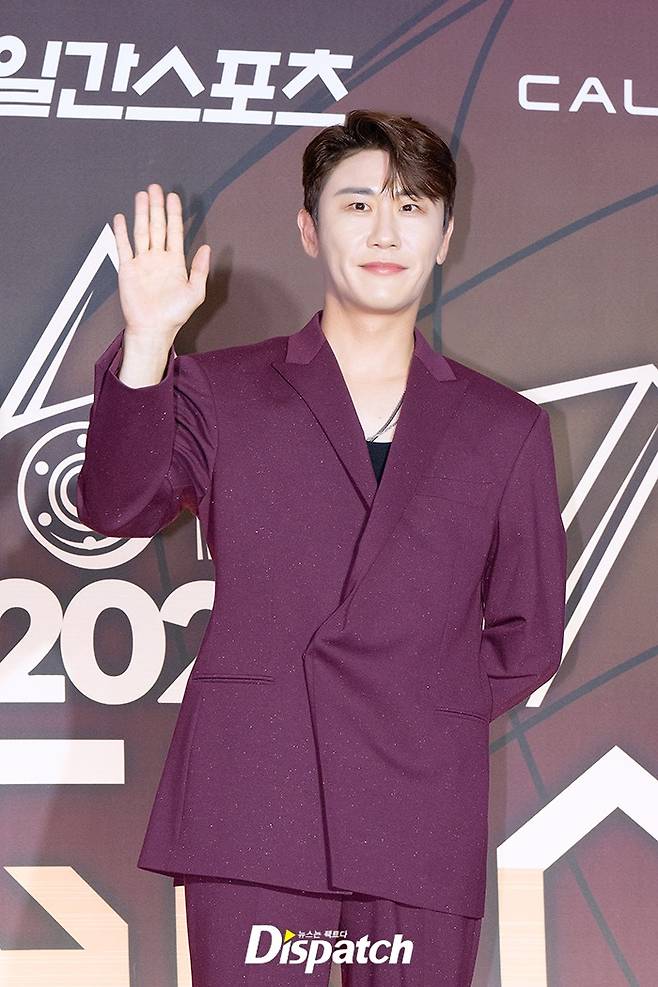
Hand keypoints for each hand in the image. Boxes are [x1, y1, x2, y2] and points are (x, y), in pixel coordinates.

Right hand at [112, 183, 210, 346]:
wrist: (153, 329)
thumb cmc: (174, 315)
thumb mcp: (195, 292)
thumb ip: (200, 269)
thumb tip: (206, 247)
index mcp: (175, 263)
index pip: (175, 232)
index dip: (174, 214)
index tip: (173, 197)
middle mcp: (158, 259)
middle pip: (157, 226)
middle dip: (157, 206)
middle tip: (156, 188)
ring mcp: (142, 262)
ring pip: (141, 231)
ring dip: (141, 213)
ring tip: (141, 196)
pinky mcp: (127, 269)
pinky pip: (123, 246)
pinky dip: (121, 232)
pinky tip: (120, 218)